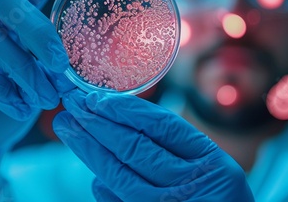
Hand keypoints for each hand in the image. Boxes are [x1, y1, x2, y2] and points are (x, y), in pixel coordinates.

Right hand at [0, 0, 97, 192]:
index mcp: (3, 14)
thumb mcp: (34, 83)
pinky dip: (1, 91)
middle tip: (60, 64)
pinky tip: (18, 107)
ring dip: (25, 73)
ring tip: (45, 100)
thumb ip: (49, 70)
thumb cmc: (4, 105)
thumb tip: (75, 72)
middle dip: (38, 31)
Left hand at [54, 90, 253, 201]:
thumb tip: (123, 127)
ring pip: (121, 173)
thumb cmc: (218, 201)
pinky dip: (104, 187)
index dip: (126, 109)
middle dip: (99, 122)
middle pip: (135, 147)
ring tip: (68, 127)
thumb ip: (178, 148)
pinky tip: (94, 173)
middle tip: (74, 104)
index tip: (99, 97)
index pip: (161, 126)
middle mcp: (190, 186)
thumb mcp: (214, 171)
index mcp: (211, 163)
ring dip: (90, 148)